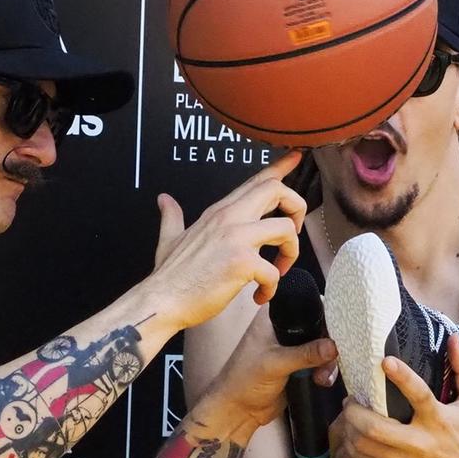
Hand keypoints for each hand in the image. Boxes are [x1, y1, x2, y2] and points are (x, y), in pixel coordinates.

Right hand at [149, 151, 306, 329]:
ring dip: (291, 252)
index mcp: (218, 212)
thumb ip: (172, 216)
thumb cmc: (170, 276)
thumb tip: (164, 200)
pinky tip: (259, 296)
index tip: (296, 156)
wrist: (162, 301)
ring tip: (278, 270)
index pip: (254, 181)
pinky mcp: (242, 262)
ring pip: (286, 228)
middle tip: (294, 232)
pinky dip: (272, 287)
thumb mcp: (169, 238)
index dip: (279, 167)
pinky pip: (274, 270)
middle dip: (296, 207)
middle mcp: (229, 218)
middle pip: (276, 190)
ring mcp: (236, 238)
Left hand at [197, 310, 336, 441]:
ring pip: (323, 345)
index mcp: (273, 317)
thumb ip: (305, 354)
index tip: (337, 328)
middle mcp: (284, 327)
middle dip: (330, 342)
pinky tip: (322, 381)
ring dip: (329, 361)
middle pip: (319, 325)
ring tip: (322, 376)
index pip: (305, 303)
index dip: (324, 313)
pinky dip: (326, 370)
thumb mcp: (275, 364)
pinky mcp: (299, 364)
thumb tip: (333, 346)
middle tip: (331, 357)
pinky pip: (321, 361)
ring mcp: (293, 346)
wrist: (239, 410)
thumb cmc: (244, 380)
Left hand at [338, 335, 458, 457]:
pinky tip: (356, 438)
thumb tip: (454, 339)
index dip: (402, 377)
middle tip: (350, 400)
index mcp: (439, 420)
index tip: (385, 361)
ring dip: (350, 428)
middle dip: (354, 411)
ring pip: (365, 446)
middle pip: (375, 427)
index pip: (419, 395)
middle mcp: (423, 444)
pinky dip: (357, 448)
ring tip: (350, 418)